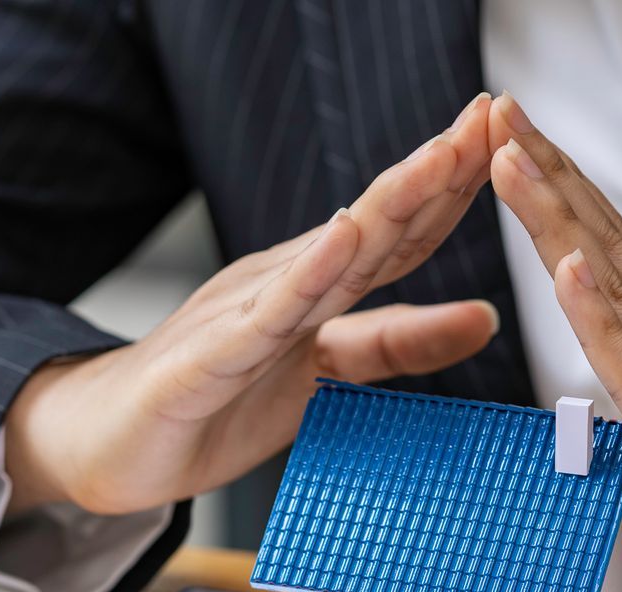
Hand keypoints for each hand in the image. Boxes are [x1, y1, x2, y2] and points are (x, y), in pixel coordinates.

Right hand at [5, 93, 500, 516]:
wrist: (109, 444)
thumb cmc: (212, 403)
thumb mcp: (327, 377)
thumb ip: (396, 346)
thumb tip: (482, 318)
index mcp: (314, 283)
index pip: (399, 231)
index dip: (456, 188)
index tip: (512, 140)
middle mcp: (282, 280)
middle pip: (374, 223)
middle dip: (436, 170)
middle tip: (492, 116)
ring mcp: (243, 311)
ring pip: (330, 253)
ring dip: (388, 203)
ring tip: (441, 159)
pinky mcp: (210, 356)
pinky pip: (266, 314)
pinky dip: (306, 275)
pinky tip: (341, 237)